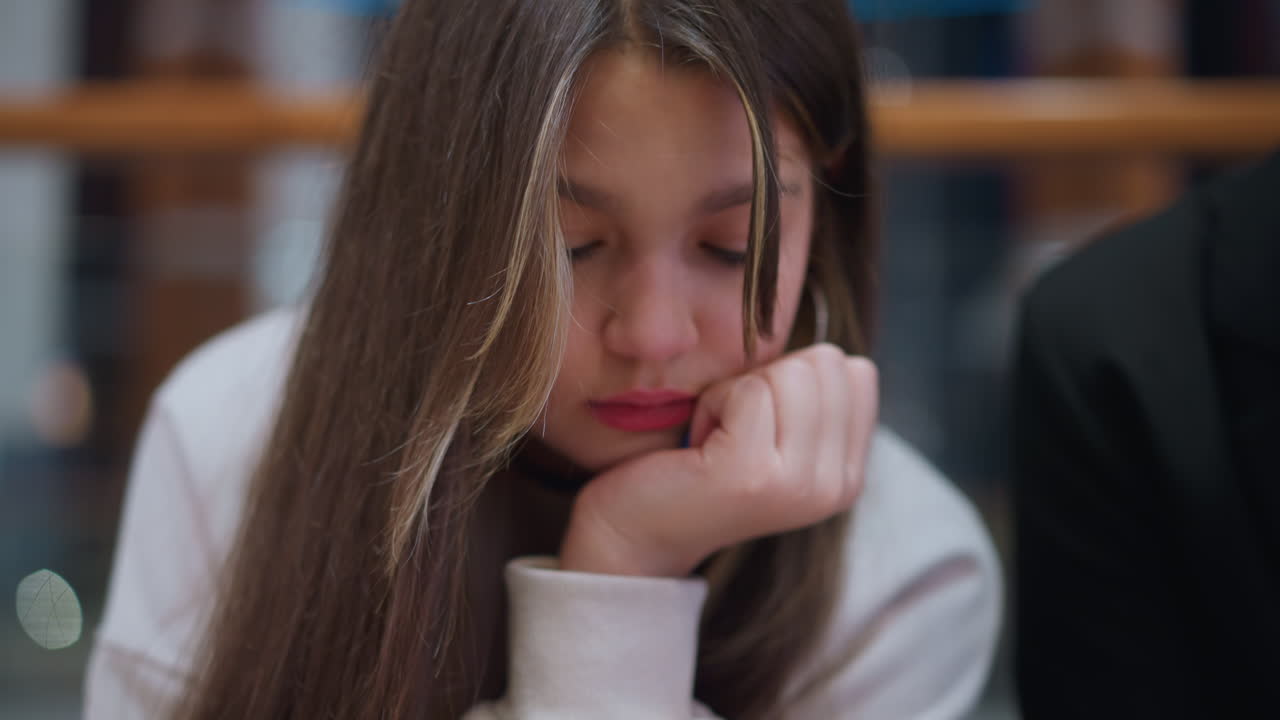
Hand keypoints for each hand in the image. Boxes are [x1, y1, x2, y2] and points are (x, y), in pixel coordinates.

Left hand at [559, 344, 878, 577]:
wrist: (634, 533)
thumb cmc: (695, 466)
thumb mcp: (773, 430)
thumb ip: (812, 398)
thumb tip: (833, 357)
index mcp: (847, 474)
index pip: (854, 372)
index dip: (792, 378)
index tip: (755, 423)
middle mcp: (836, 486)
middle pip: (824, 366)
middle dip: (765, 381)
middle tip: (729, 432)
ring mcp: (799, 484)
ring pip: (789, 373)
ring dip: (736, 392)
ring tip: (713, 439)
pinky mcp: (753, 474)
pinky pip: (747, 389)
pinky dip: (711, 403)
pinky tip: (696, 444)